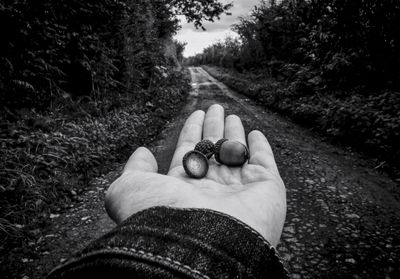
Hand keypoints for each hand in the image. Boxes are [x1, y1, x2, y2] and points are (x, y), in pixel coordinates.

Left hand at [105, 104, 285, 245]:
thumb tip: (142, 152)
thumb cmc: (162, 215)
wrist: (203, 244)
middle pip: (213, 149)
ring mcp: (240, 188)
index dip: (192, 131)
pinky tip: (256, 133)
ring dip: (234, 133)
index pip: (189, 151)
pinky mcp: (267, 189)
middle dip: (213, 127)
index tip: (195, 114)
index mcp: (184, 186)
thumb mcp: (130, 189)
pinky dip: (262, 147)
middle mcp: (212, 188)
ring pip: (236, 153)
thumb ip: (134, 169)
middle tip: (215, 107)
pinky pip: (264, 162)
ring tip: (232, 114)